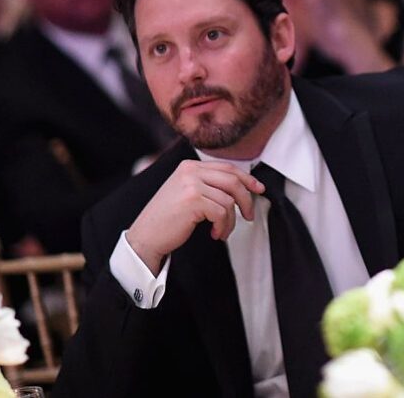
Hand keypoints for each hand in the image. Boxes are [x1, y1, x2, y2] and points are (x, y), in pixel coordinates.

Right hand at [127, 160, 264, 274]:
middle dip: (246, 200)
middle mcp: (190, 171)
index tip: (258, 189)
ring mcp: (191, 184)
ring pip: (229, 200)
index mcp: (189, 166)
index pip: (227, 168)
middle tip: (249, 215)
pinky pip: (222, 213)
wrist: (145, 237)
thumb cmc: (167, 220)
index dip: (247, 178)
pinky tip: (214, 233)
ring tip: (221, 231)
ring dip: (230, 221)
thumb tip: (240, 188)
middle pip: (233, 180)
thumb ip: (207, 185)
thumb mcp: (186, 193)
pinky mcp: (193, 201)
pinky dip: (223, 227)